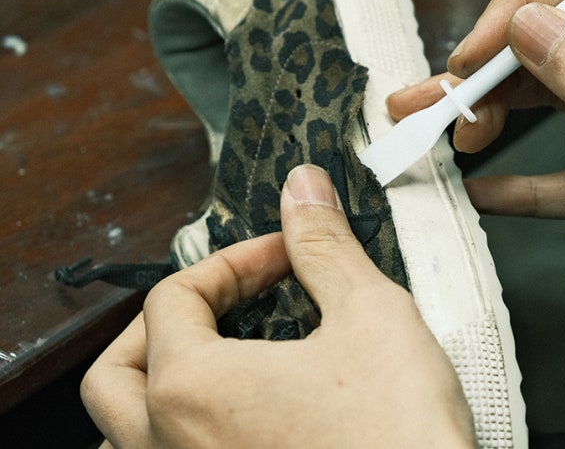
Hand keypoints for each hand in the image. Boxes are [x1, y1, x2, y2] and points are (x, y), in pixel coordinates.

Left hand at [81, 164, 475, 448]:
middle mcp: (169, 447)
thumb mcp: (370, 317)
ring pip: (123, 434)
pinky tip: (232, 417)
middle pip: (116, 370)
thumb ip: (324, 246)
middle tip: (220, 299)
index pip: (174, 297)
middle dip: (167, 321)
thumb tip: (303, 188)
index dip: (233, 261)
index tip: (283, 256)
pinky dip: (178, 432)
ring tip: (207, 358)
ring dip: (152, 385)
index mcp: (191, 389)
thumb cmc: (401, 435)